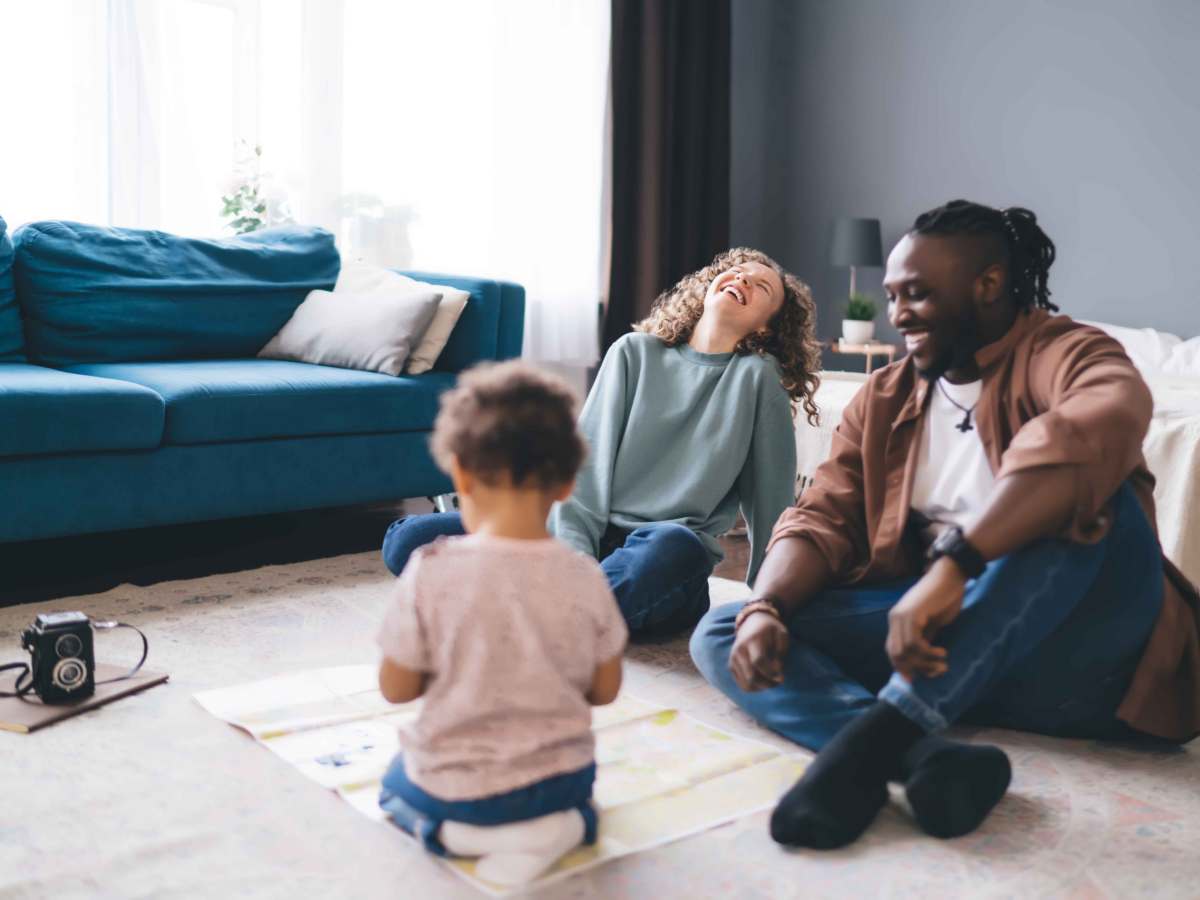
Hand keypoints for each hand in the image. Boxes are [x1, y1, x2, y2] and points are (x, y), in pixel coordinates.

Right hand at [729, 610, 789, 690]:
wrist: (752, 622)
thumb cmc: (770, 630)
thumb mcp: (781, 635)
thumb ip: (781, 652)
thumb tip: (777, 671)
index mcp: (752, 640)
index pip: (758, 661)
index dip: (770, 673)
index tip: (782, 678)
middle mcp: (739, 650)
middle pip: (751, 676)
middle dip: (767, 684)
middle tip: (778, 682)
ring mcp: (733, 659)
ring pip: (746, 684)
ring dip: (761, 688)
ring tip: (772, 682)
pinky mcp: (731, 666)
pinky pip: (742, 685)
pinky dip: (754, 688)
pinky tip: (763, 681)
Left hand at [885, 558, 967, 680]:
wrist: (950, 576)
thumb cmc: (943, 598)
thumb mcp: (931, 624)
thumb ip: (924, 639)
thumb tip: (922, 661)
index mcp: (896, 621)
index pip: (892, 651)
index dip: (901, 668)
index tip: (915, 680)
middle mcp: (895, 619)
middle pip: (896, 655)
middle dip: (915, 669)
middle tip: (937, 672)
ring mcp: (901, 616)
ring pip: (905, 652)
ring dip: (925, 663)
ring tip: (942, 663)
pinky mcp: (912, 615)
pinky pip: (915, 644)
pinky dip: (928, 653)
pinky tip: (942, 653)